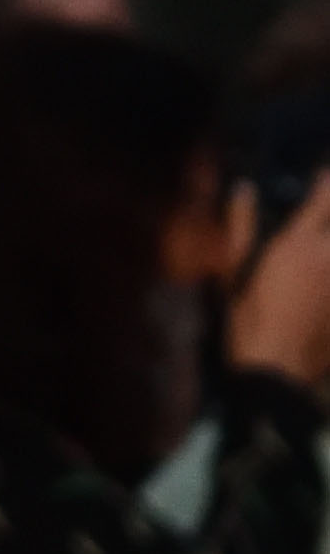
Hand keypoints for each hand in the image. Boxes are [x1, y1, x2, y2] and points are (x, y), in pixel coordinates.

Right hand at [226, 164, 329, 391]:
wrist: (276, 374)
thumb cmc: (248, 324)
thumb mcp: (234, 276)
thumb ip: (240, 229)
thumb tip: (242, 190)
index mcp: (298, 244)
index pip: (325, 196)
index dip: (325, 183)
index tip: (322, 179)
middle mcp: (328, 254)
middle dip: (328, 219)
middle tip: (316, 231)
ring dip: (327, 252)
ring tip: (317, 261)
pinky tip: (323, 291)